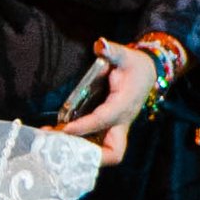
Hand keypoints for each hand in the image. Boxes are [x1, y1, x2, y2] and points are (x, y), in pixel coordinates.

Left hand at [50, 38, 157, 166]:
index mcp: (124, 105)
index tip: (64, 129)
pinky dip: (79, 146)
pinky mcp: (109, 129)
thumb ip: (112, 51)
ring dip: (80, 153)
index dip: (85, 126)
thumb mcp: (125, 55)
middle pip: (114, 152)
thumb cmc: (134, 65)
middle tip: (61, 148)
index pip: (105, 119)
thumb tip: (100, 43)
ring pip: (104, 153)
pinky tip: (57, 136)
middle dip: (91, 156)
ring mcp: (116, 129)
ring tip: (51, 142)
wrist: (147, 74)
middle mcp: (121, 122)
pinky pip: (96, 145)